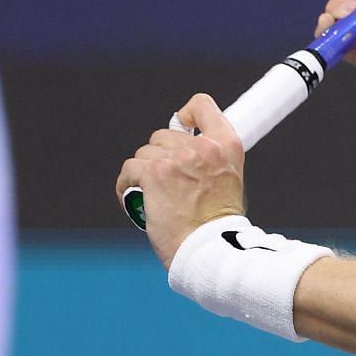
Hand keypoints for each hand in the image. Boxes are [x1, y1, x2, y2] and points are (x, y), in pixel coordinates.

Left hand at [114, 94, 246, 268]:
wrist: (208, 249)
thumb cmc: (217, 224)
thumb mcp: (228, 180)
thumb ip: (210, 158)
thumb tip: (183, 146)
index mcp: (227, 145)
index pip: (202, 105)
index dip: (187, 114)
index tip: (182, 127)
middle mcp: (202, 147)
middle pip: (164, 134)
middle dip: (160, 156)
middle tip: (167, 183)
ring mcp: (177, 159)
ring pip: (144, 153)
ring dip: (144, 173)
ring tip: (152, 195)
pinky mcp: (154, 173)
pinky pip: (129, 170)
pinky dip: (126, 186)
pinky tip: (134, 200)